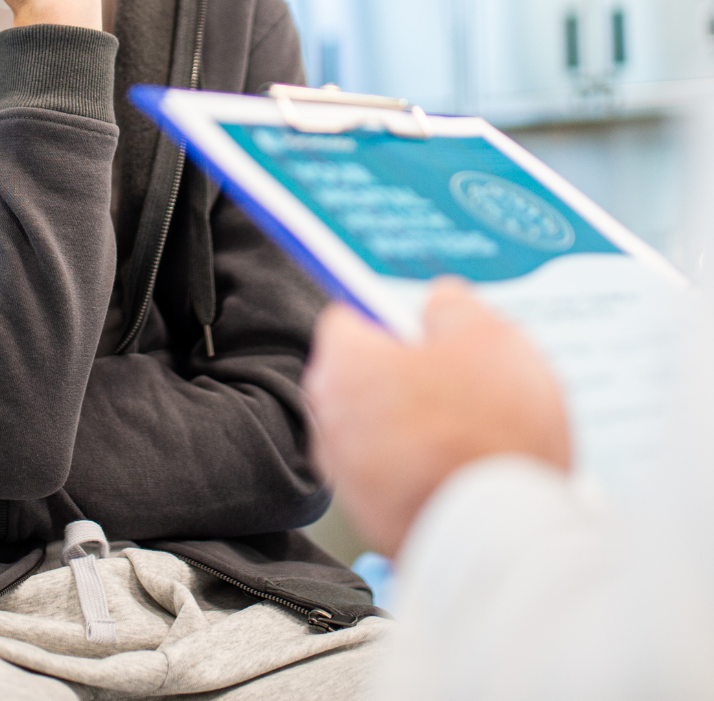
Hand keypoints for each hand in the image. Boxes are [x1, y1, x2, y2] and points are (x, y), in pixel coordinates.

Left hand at [303, 280, 570, 556]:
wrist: (508, 536)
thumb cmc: (494, 433)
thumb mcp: (490, 336)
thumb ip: (453, 305)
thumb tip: (440, 301)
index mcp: (345, 365)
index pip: (348, 318)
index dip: (389, 318)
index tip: (418, 327)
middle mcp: (329, 420)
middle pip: (360, 375)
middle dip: (401, 373)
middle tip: (458, 381)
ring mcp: (346, 476)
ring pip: (376, 427)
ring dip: (410, 424)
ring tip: (469, 432)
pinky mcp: (369, 519)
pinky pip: (390, 475)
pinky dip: (416, 470)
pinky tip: (461, 470)